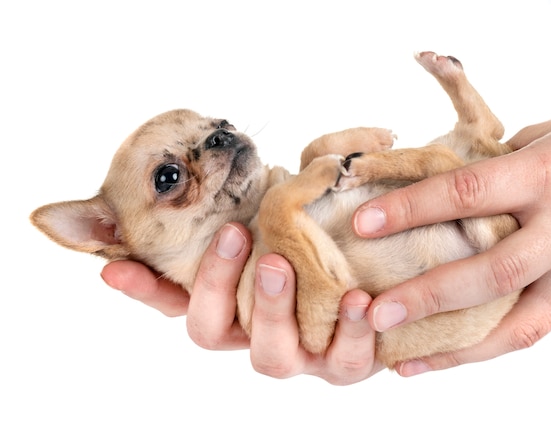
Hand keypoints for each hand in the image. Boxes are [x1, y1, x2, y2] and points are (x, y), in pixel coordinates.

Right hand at [101, 222, 381, 384]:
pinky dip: (352, 330)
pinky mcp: (343, 364)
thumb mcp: (292, 215)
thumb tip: (232, 156)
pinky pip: (345, 361)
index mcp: (233, 301)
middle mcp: (253, 333)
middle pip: (208, 330)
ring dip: (271, 309)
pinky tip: (360, 298)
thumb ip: (264, 195)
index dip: (144, 287)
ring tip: (282, 264)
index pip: (174, 300)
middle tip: (233, 234)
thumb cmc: (324, 244)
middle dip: (214, 284)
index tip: (114, 268)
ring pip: (268, 356)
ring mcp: (297, 354)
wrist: (382, 284)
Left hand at [352, 104, 550, 374]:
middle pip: (490, 272)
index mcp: (546, 175)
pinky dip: (490, 345)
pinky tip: (453, 355)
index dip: (410, 210)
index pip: (465, 194)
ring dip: (457, 349)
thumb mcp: (545, 136)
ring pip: (518, 324)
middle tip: (377, 314)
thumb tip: (436, 193)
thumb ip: (492, 169)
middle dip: (429, 297)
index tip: (362, 225)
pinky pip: (536, 327)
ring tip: (405, 362)